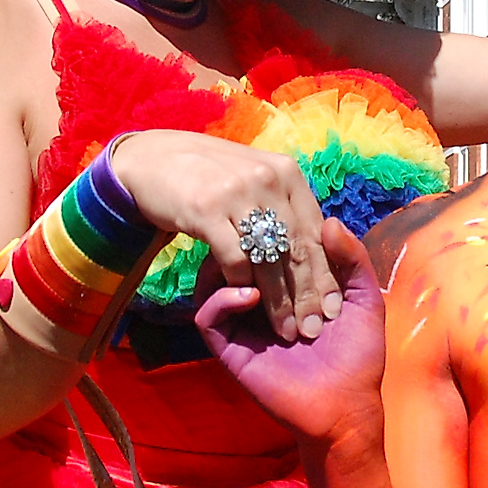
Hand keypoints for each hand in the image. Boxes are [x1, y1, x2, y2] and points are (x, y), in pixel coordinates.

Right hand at [109, 130, 337, 343]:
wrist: (153, 157)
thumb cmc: (209, 173)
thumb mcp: (255, 176)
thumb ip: (286, 203)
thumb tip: (323, 239)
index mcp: (287, 173)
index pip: (315, 232)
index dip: (326, 273)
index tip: (334, 307)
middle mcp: (268, 179)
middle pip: (297, 248)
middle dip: (308, 294)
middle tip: (314, 330)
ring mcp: (237, 193)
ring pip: (269, 259)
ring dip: (280, 302)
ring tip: (287, 330)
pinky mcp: (205, 210)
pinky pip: (234, 259)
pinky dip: (242, 285)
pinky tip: (248, 302)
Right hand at [194, 219, 385, 443]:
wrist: (347, 405)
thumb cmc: (358, 355)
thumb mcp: (363, 298)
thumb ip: (352, 258)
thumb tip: (329, 220)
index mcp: (290, 290)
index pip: (267, 248)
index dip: (273, 230)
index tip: (286, 220)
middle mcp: (261, 305)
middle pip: (234, 260)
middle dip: (246, 243)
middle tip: (258, 234)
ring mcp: (243, 326)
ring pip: (212, 284)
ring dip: (228, 266)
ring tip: (252, 261)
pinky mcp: (231, 349)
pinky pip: (208, 317)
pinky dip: (222, 298)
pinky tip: (251, 294)